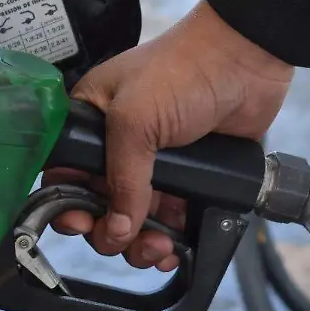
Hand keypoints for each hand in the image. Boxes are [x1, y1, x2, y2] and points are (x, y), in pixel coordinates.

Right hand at [43, 0, 292, 269]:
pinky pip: (171, 222)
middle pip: (98, 207)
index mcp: (91, 122)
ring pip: (134, 221)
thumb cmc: (182, 69)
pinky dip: (170, 241)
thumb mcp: (135, 119)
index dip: (67, 204)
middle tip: (122, 239)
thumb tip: (117, 229)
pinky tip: (175, 250)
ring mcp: (154, 165)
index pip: (64, 175)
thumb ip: (122, 178)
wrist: (245, 60)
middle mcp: (118, 147)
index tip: (81, 224)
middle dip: (108, 231)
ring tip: (157, 248)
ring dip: (140, 244)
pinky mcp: (189, 178)